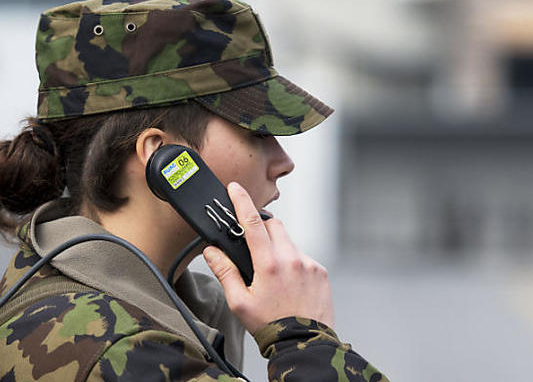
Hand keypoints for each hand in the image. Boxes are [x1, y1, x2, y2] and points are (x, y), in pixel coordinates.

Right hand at [203, 182, 334, 333]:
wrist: (303, 343)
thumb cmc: (270, 326)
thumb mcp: (239, 302)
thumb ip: (225, 272)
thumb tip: (211, 251)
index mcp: (268, 265)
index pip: (253, 223)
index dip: (242, 202)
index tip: (235, 189)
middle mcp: (291, 259)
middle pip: (274, 225)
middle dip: (262, 229)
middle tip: (253, 247)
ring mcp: (309, 264)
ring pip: (289, 241)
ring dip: (278, 248)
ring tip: (272, 275)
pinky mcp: (321, 272)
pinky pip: (303, 256)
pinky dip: (292, 262)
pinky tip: (288, 283)